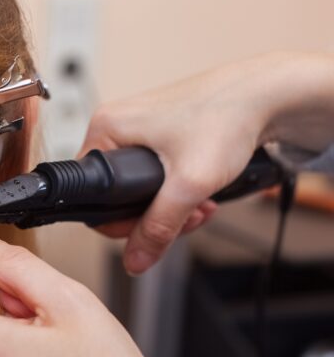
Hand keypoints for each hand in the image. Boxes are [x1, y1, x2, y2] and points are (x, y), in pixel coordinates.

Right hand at [81, 52, 333, 273]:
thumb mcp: (189, 183)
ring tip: (200, 205)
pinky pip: (154, 175)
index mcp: (105, 128)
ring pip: (138, 188)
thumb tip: (134, 260)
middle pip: (116, 195)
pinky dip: (177, 190)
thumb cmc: (226, 117)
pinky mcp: (157, 133)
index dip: (120, 222)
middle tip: (185, 217)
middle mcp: (116, 125)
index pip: (91, 194)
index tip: (152, 227)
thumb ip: (158, 227)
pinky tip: (201, 192)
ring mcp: (137, 128)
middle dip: (154, 215)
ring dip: (170, 206)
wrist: (265, 96)